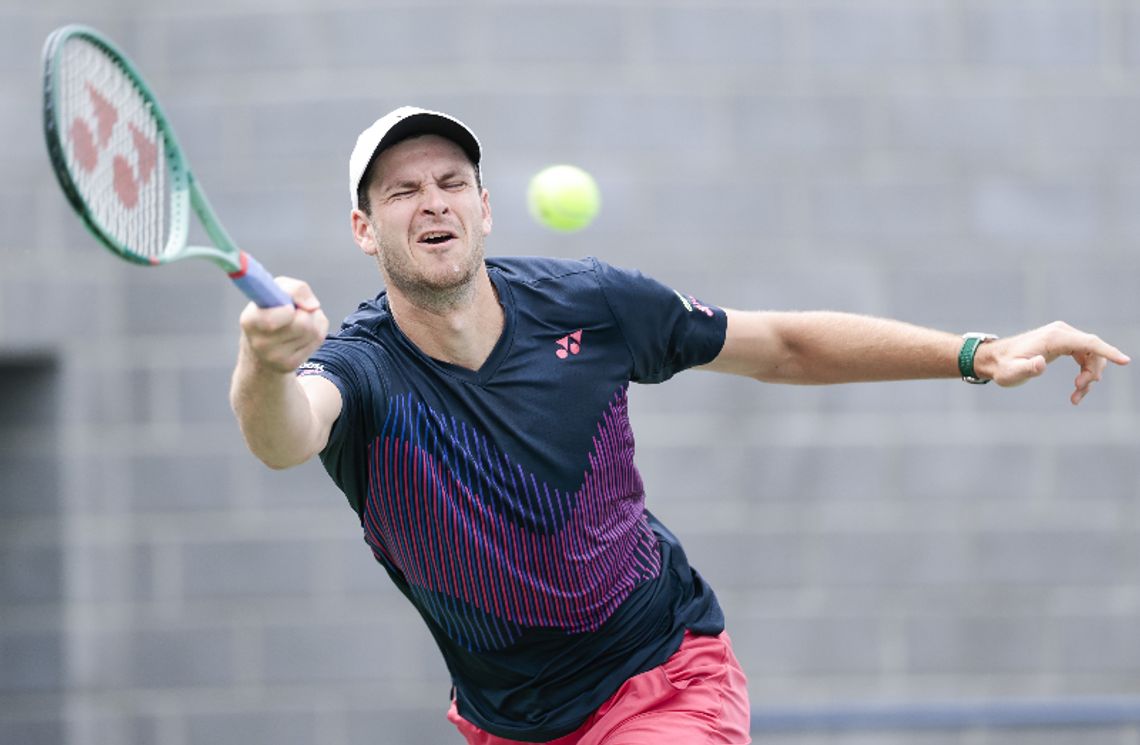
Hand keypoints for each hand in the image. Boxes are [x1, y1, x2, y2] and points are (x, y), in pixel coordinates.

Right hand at [238, 277, 328, 374]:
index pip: (271, 320)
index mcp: (250, 321)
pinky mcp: (290, 365)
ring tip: (299, 320)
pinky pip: (317, 340)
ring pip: (313, 331)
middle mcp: (259, 343)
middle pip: (302, 324)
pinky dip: (317, 330)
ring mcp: (275, 358)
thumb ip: (295, 289)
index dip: (287, 311)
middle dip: (306, 312)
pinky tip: (303, 332)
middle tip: (296, 311)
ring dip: (313, 319)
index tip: (290, 308)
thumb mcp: (276, 291)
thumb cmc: (271, 310)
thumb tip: (313, 306)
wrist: (261, 346)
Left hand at [974, 321, 1129, 404]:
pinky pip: (1085, 357)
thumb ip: (1026, 369)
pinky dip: (1085, 374)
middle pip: (1094, 351)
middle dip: (1093, 374)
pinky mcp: (1063, 343)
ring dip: (1089, 377)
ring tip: (1076, 396)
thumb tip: (1040, 363)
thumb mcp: (1011, 372)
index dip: (1108, 352)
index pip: (1089, 342)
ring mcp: (1064, 337)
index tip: (1125, 361)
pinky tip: (1077, 390)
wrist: (994, 359)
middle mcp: (1062, 332)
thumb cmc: (1002, 367)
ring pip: (1092, 356)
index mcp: (1054, 337)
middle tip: (1078, 391)